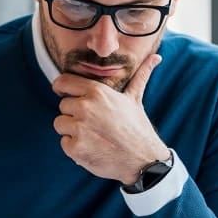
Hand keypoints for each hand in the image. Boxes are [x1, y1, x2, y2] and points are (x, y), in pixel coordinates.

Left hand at [52, 53, 168, 183]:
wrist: (143, 160)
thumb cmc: (138, 128)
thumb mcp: (135, 98)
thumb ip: (141, 75)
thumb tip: (157, 57)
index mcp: (97, 92)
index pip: (63, 82)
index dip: (62, 88)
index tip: (64, 94)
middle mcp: (85, 107)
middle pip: (63, 106)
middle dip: (75, 114)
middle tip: (94, 123)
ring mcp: (79, 128)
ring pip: (60, 124)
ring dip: (72, 131)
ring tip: (93, 135)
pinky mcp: (75, 148)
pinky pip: (64, 143)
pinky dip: (75, 147)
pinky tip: (92, 147)